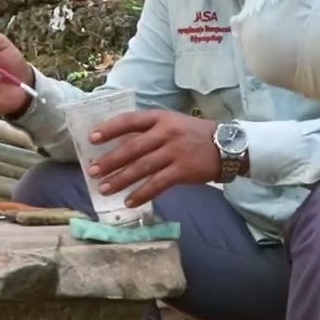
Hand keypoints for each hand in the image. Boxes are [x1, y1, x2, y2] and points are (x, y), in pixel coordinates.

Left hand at [85, 110, 221, 207]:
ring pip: (142, 167)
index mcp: (160, 118)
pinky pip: (158, 184)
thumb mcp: (171, 123)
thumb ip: (148, 131)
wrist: (227, 145)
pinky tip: (129, 201)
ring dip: (121, 180)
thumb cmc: (192, 134)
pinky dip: (142, 194)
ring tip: (105, 189)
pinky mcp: (183, 170)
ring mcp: (175, 152)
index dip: (109, 129)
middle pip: (132, 147)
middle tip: (92, 171)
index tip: (92, 138)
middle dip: (110, 160)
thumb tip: (118, 146)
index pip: (130, 120)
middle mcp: (166, 133)